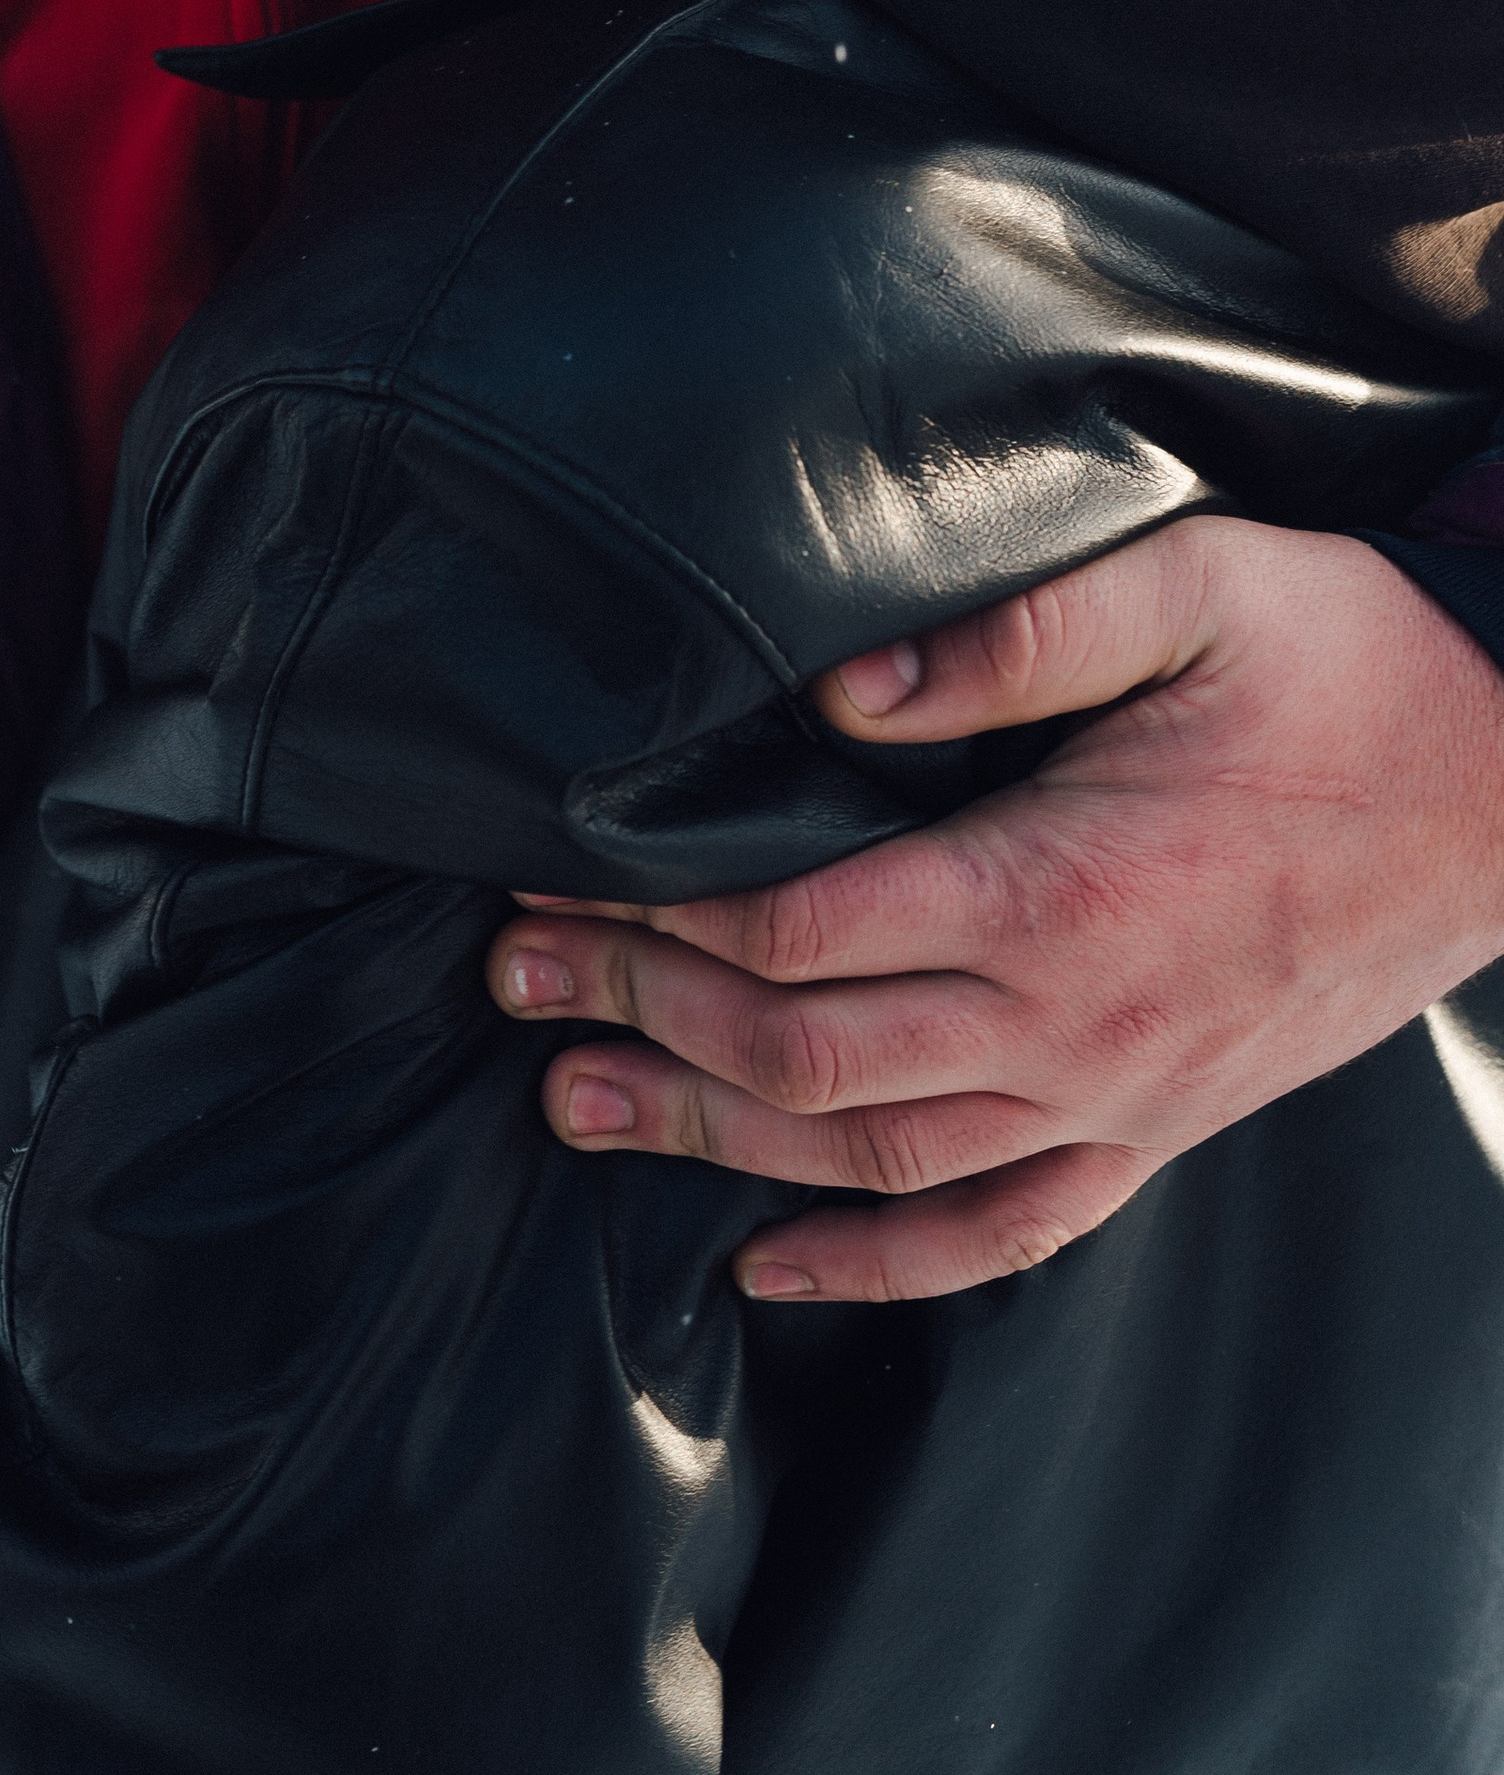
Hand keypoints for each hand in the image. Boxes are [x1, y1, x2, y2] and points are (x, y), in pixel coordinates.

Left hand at [486, 520, 1503, 1300]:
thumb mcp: (1192, 583)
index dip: (649, 917)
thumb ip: (1007, 631)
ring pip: (871, 1158)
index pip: (797, 931)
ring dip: (707, 1141)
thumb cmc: (1344, 664)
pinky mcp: (1157, 1128)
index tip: (539, 880)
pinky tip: (771, 1265)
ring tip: (572, 1106)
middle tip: (504, 981)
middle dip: (632, 1017)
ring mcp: (1116, 1098)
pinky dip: (875, 1264)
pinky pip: (1000, 1234)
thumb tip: (832, 692)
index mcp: (1057, 886)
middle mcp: (1072, 1021)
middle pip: (798, 1053)